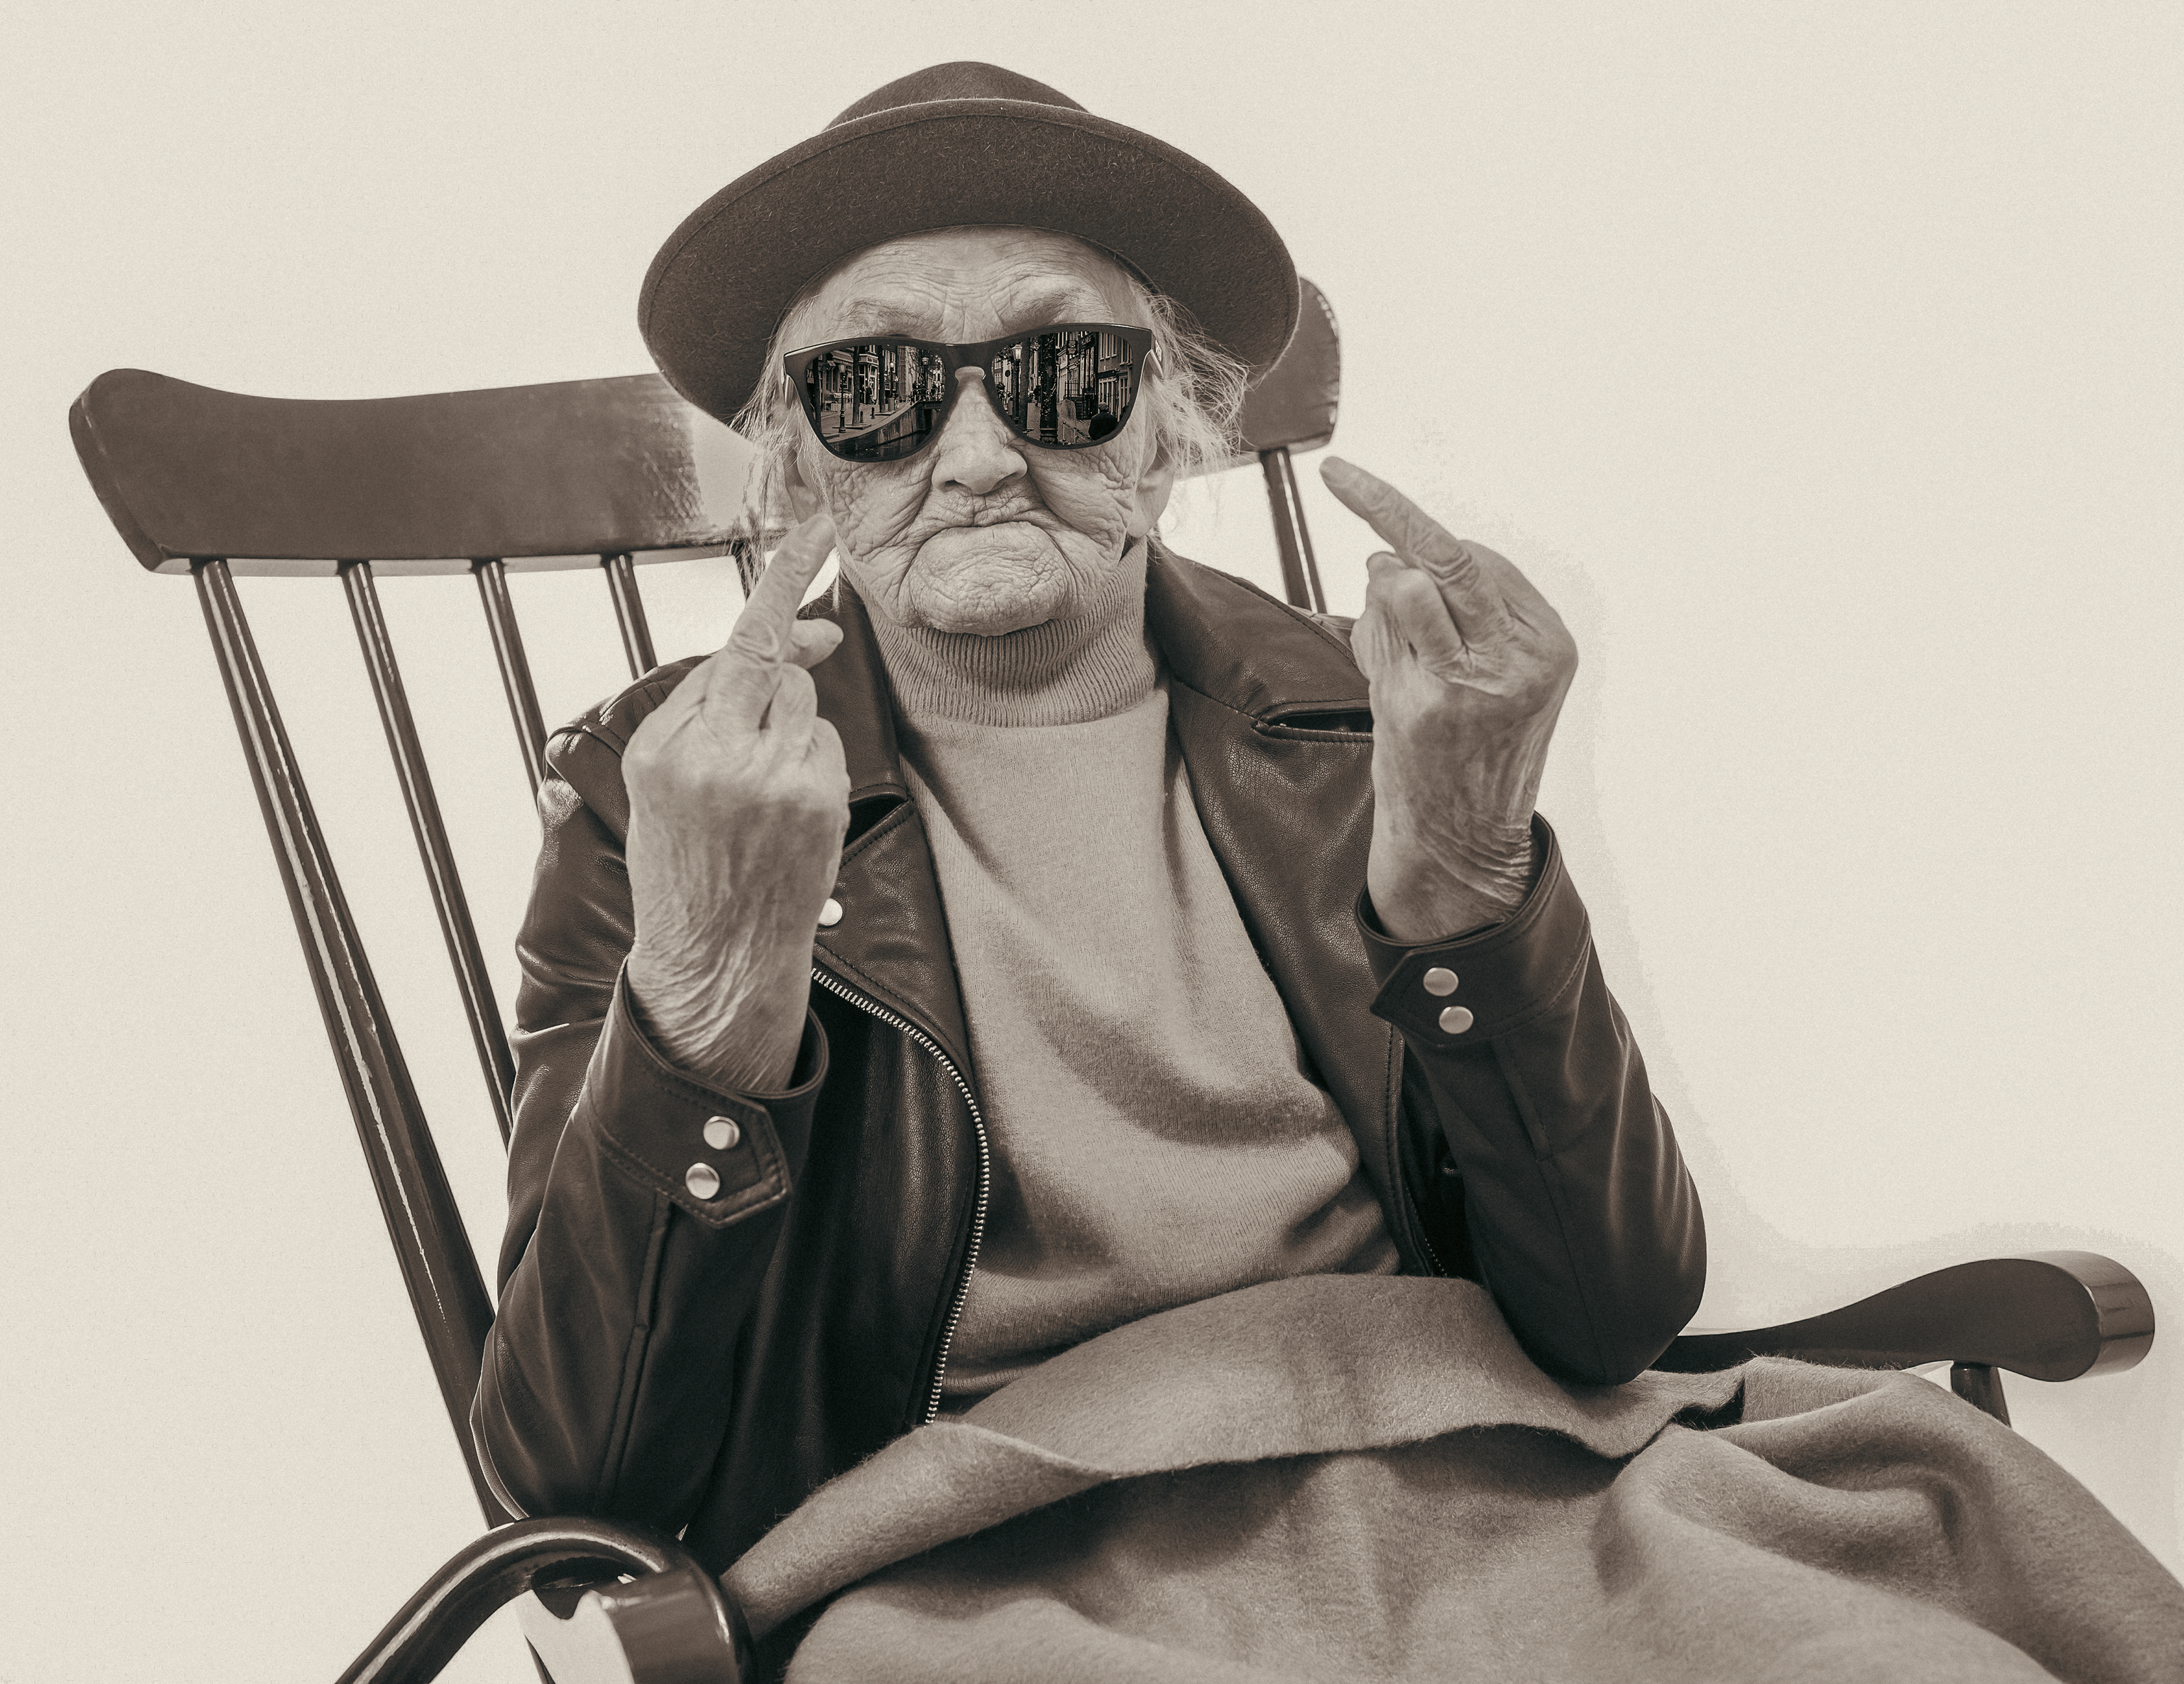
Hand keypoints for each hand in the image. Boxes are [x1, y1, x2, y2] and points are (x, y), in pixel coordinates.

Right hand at [622, 514, 848, 1091]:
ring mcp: (767, 777)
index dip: (782, 583)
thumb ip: (688, 721)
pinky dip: (815, 767)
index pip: (729, 647)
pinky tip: (789, 813)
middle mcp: (709, 754)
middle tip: (822, 639)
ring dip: (794, 731)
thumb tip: (724, 682)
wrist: (711, 963)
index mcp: (660, 747)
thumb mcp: (649, 797)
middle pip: (772, 666)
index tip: (817, 528)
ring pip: (804, 707)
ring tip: (765, 793)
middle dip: (796, 654)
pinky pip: (826, 749)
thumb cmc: (684, 871)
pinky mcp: (813, 801)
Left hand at [1320, 459, 1576, 943]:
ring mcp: (1474, 681)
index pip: (1481, 559)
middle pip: (1448, 554)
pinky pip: (1382, 632)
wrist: (1465, 840)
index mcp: (1547, 642)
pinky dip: (1370, 630)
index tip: (1362, 488)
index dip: (1417, 528)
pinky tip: (1381, 660)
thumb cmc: (1468, 748)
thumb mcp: (1484, 673)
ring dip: (1380, 592)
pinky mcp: (1427, 706)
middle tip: (1339, 473)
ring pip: (1410, 584)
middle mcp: (1519, 657)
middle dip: (1384, 505)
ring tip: (1389, 634)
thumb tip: (1383, 557)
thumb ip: (1447, 611)